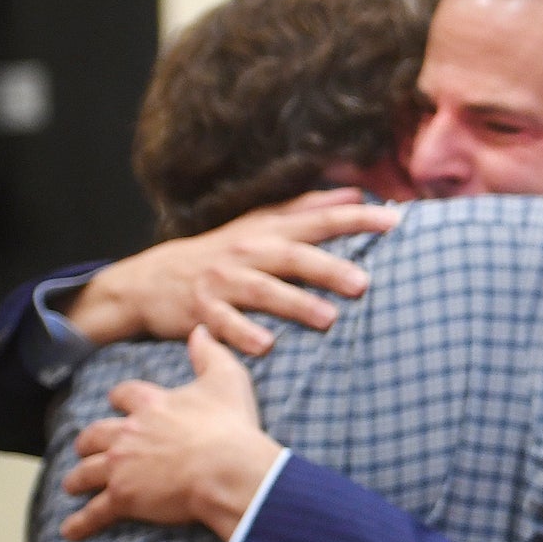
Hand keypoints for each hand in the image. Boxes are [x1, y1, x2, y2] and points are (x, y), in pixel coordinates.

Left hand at [61, 328, 283, 541]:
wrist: (228, 469)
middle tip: (86, 446)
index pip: (124, 395)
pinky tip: (70, 531)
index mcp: (151, 404)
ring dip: (78, 478)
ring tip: (72, 485)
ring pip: (87, 471)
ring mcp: (121, 466)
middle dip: (89, 441)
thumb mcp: (227, 379)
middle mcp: (128, 432)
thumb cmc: (231, 427)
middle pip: (95, 434)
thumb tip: (201, 329)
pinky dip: (81, 522)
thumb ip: (211, 352)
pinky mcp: (123, 497)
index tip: (119, 403)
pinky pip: (95, 511)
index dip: (121, 400)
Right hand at [65, 189, 400, 354]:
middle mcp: (246, 252)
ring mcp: (222, 282)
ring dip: (295, 303)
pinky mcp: (200, 310)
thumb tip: (356, 194)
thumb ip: (307, 209)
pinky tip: (267, 346)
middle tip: (364, 283)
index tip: (394, 220)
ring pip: (262, 290)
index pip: (317, 220)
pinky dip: (242, 334)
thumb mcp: (259, 225)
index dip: (355, 218)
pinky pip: (223, 324)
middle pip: (292, 256)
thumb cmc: (220, 254)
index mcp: (266, 232)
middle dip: (328, 268)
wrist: (148, 281)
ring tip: (328, 319)